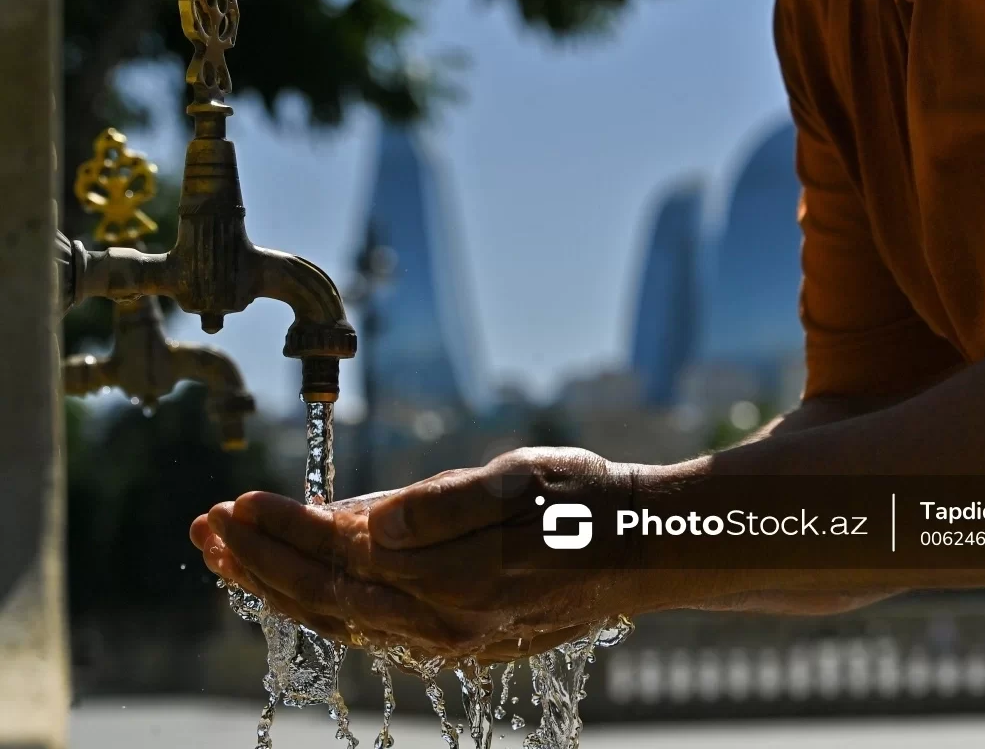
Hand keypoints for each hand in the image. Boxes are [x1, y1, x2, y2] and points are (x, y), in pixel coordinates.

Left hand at [192, 447, 685, 659]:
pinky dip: (326, 606)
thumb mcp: (518, 480)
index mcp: (453, 576)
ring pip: (344, 620)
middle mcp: (444, 621)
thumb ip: (441, 506)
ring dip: (280, 587)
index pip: (341, 556)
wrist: (641, 550)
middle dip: (259, 563)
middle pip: (327, 598)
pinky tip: (302, 586)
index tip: (235, 502)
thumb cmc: (584, 501)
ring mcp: (451, 639)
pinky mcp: (462, 642)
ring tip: (231, 557)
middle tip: (205, 529)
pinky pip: (374, 629)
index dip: (283, 530)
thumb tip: (364, 525)